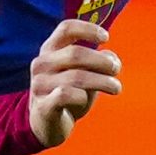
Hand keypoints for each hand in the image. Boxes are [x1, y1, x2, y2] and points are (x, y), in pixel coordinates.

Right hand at [27, 18, 121, 148]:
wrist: (45, 125)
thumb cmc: (68, 94)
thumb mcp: (84, 74)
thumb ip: (97, 63)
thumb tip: (111, 58)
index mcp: (50, 50)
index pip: (66, 29)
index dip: (88, 29)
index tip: (106, 38)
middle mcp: (41, 64)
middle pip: (76, 53)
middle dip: (102, 61)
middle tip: (116, 69)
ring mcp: (39, 85)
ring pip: (76, 76)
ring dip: (102, 81)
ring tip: (116, 87)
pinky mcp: (43, 106)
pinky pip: (67, 95)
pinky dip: (83, 97)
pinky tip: (86, 100)